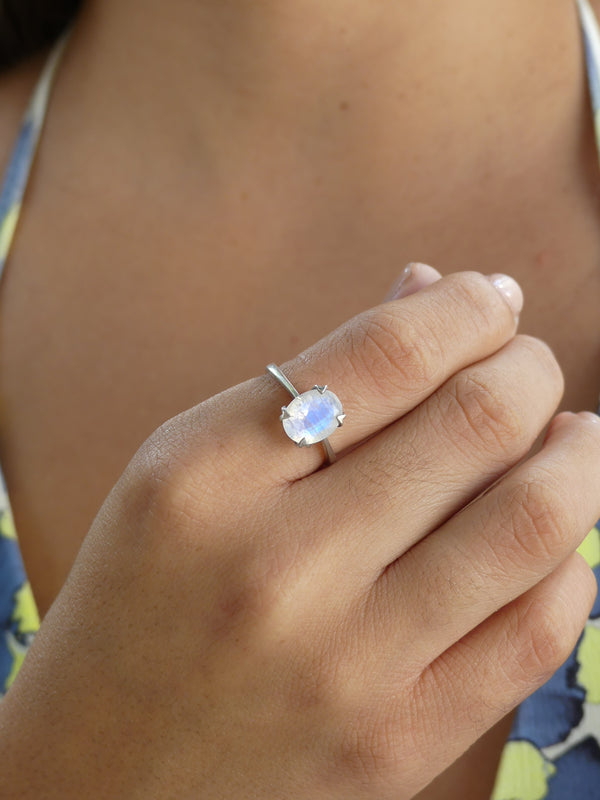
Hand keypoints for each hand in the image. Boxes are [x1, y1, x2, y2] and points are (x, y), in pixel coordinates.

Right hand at [2, 268, 597, 799]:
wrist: (101, 770)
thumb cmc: (142, 597)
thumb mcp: (187, 466)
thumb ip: (312, 382)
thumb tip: (432, 292)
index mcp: (206, 477)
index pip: (386, 353)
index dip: (464, 307)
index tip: (488, 298)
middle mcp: (280, 568)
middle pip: (475, 423)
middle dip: (529, 368)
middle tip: (527, 363)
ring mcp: (348, 666)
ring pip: (533, 520)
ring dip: (578, 454)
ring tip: (572, 434)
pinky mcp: (397, 743)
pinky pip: (538, 632)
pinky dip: (568, 562)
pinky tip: (550, 538)